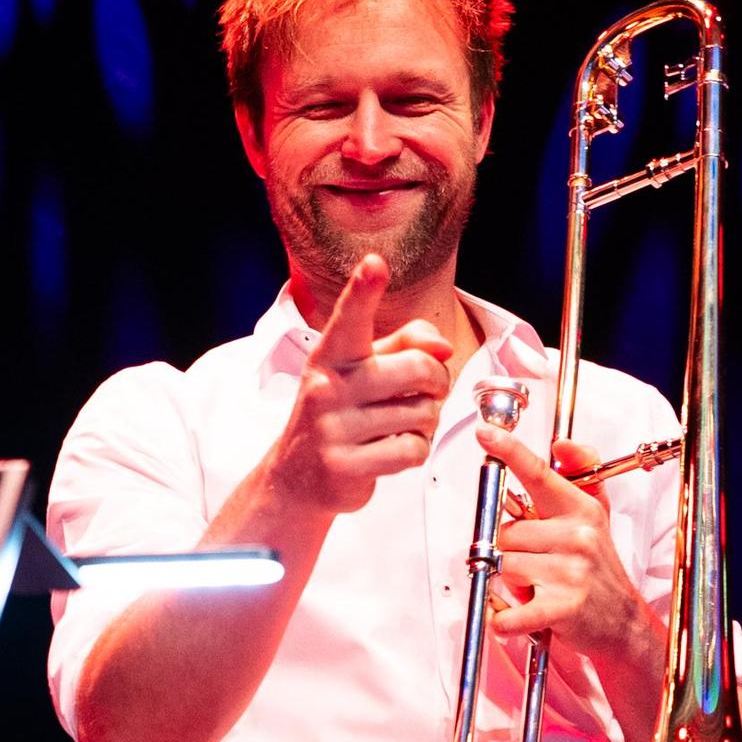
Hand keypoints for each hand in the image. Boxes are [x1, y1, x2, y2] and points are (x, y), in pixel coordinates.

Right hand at [270, 256, 453, 517]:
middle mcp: (329, 386)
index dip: (363, 290)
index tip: (374, 265)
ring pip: (422, 413)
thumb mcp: (363, 369)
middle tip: (429, 392)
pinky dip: (415, 451)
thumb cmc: (341, 413)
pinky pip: (412, 451)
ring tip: (403, 424)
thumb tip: (443, 347)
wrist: (298, 476)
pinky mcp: (346, 465)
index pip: (350, 318)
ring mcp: (334, 428)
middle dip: (438, 382)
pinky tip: (394, 449)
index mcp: (332, 354)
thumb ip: (406, 344)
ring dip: (426, 421)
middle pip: (418, 368)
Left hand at [478, 430, 654, 683]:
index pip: (540, 475)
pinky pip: (513, 612)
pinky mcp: (563, 607)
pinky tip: (509, 621)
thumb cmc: (599, 570)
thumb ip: (578, 476)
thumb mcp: (595, 516)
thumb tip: (561, 445)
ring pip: (505, 566)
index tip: (485, 434)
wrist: (623, 623)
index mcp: (580, 510)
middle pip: (507, 533)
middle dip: (511, 552)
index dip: (510, 452)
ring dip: (512, 582)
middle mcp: (577, 536)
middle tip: (537, 566)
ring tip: (538, 587)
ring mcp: (570, 572)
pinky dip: (503, 621)